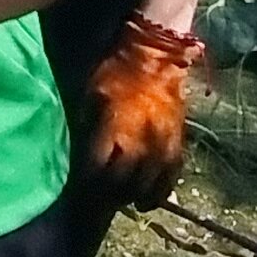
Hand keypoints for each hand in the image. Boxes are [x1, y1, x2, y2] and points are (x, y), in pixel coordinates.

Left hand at [74, 17, 204, 212]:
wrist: (155, 55)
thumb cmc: (115, 71)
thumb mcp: (89, 94)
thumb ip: (85, 127)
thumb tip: (77, 154)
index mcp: (115, 127)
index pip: (97, 168)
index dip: (86, 183)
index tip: (78, 191)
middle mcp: (140, 141)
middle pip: (123, 183)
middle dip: (107, 195)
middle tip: (96, 201)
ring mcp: (162, 144)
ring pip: (149, 185)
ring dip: (132, 197)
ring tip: (121, 200)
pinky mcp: (178, 143)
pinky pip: (171, 177)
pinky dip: (159, 192)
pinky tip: (147, 201)